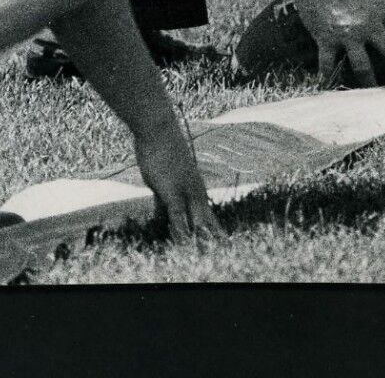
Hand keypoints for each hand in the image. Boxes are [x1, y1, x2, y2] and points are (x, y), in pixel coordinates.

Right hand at [132, 119, 220, 242]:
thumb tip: (161, 211)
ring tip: (210, 256)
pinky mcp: (171, 192)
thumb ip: (163, 197)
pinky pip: (177, 217)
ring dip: (202, 240)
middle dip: (215, 238)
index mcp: (195, 185)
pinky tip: (185, 244)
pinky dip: (182, 231)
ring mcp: (185, 191)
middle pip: (208, 220)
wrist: (158, 128)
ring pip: (197, 221)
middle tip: (226, 252)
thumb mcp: (162, 177)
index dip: (214, 229)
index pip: (207, 212)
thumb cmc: (159, 148)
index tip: (224, 242)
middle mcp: (194, 190)